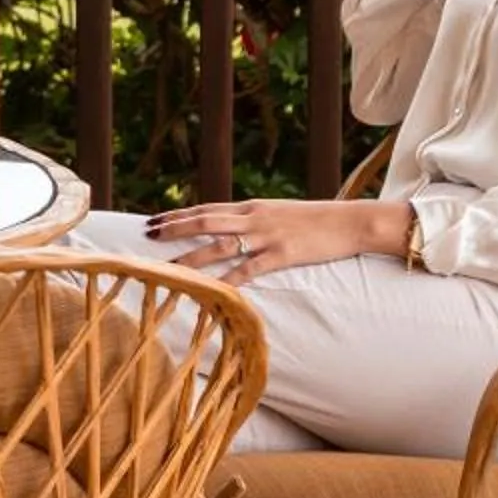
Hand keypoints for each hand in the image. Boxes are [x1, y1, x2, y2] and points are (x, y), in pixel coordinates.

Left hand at [145, 199, 407, 283]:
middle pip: (205, 221)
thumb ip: (253, 220)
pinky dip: (229, 279)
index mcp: (251, 208)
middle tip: (147, 234)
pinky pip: (250, 269)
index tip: (152, 220)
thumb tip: (230, 228)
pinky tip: (212, 290)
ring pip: (221, 245)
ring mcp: (267, 235)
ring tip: (169, 267)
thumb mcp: (278, 214)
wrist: (350, 222)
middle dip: (175, 228)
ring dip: (192, 256)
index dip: (177, 215)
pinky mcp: (283, 254)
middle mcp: (254, 218)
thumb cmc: (315, 221)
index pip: (206, 208)